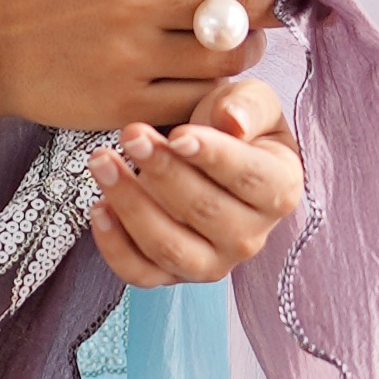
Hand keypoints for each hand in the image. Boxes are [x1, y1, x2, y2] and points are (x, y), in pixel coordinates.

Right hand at [0, 0, 350, 139]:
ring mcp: (130, 56)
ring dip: (239, 54)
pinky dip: (208, 95)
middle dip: (268, 9)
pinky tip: (191, 80)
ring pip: (227, 61)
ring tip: (213, 44)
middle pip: (244, 7)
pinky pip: (196, 103)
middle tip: (267, 9)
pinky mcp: (123, 105)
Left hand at [86, 64, 304, 286]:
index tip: (177, 135)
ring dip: (130, 203)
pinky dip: (113, 246)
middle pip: (204, 211)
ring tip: (102, 161)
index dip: (212, 157)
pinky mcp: (171, 277)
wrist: (203, 155)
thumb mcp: (250, 101)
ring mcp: (211, 264)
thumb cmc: (230, 124)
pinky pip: (139, 273)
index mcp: (280, 190)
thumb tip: (234, 123)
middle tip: (130, 134)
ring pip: (168, 246)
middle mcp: (250, 237)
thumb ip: (248, 105)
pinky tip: (98, 207)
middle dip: (162, 171)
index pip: (248, 177)